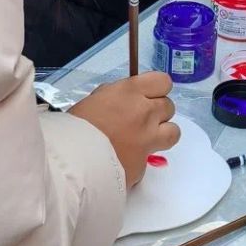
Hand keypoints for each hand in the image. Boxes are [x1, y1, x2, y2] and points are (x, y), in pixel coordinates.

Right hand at [69, 72, 179, 188]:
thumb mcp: (95, 99)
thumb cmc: (76, 126)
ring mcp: (148, 139)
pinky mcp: (144, 163)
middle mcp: (145, 113)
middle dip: (157, 113)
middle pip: (169, 107)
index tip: (147, 96)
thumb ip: (115, 96)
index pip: (163, 82)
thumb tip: (124, 100)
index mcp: (131, 92)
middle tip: (140, 120)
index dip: (156, 89)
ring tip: (144, 139)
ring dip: (161, 134)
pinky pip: (149, 159)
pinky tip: (124, 160)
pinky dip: (140, 159)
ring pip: (173, 132)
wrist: (72, 160)